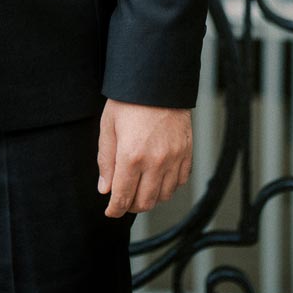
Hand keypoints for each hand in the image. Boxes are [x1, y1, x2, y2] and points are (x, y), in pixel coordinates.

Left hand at [97, 99, 191, 217]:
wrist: (157, 80)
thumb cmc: (129, 100)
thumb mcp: (108, 126)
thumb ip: (106, 160)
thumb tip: (105, 188)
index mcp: (131, 156)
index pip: (122, 196)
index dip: (115, 209)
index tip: (110, 211)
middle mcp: (155, 162)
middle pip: (144, 202)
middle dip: (131, 206)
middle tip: (123, 200)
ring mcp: (174, 158)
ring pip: (163, 196)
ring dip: (150, 198)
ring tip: (140, 188)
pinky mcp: (186, 153)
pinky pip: (180, 182)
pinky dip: (168, 186)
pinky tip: (158, 178)